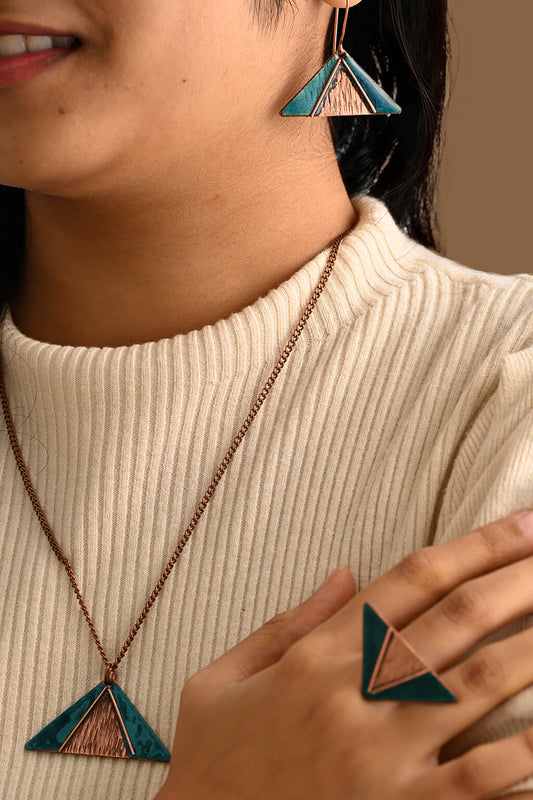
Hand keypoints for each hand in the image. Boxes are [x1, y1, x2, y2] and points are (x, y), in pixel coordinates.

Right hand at [157, 510, 532, 799]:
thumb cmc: (211, 766)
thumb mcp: (220, 681)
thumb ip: (284, 623)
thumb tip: (345, 573)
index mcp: (314, 656)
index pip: (410, 580)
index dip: (474, 546)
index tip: (520, 526)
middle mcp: (354, 696)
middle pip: (456, 618)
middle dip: (518, 579)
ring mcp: (383, 758)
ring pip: (480, 683)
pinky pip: (480, 778)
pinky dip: (524, 752)